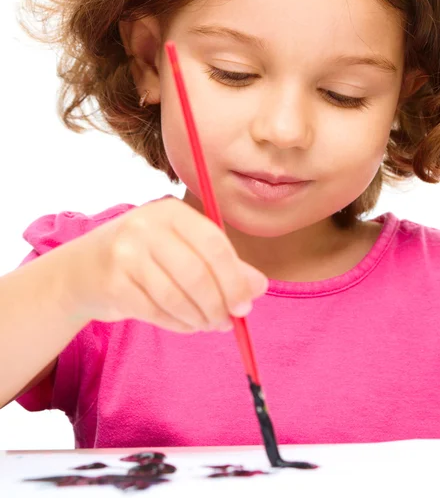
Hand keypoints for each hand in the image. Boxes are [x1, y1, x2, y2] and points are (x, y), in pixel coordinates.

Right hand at [60, 197, 267, 332]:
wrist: (84, 268)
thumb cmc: (146, 256)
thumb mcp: (184, 249)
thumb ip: (223, 264)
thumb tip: (258, 286)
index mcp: (171, 211)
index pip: (214, 243)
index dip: (235, 278)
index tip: (246, 304)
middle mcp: (146, 226)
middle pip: (197, 273)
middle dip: (219, 303)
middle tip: (229, 321)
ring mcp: (125, 253)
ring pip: (176, 296)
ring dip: (200, 318)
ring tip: (209, 324)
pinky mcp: (112, 283)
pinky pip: (157, 311)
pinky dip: (179, 324)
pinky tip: (188, 325)